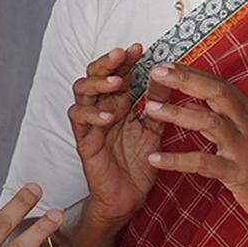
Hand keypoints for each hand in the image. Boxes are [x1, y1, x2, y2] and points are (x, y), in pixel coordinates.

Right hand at [68, 45, 164, 228]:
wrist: (127, 199)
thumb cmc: (139, 164)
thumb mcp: (154, 129)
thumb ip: (158, 104)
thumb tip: (167, 75)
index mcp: (118, 103)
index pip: (117, 73)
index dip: (126, 59)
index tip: (140, 47)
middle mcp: (101, 108)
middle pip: (93, 75)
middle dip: (107, 63)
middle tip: (121, 54)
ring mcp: (90, 123)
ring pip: (81, 91)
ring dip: (98, 84)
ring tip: (117, 83)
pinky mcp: (83, 140)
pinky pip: (79, 120)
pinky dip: (92, 114)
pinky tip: (109, 116)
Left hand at [143, 64, 247, 235]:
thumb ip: (231, 120)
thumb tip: (201, 104)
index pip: (220, 85)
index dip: (193, 73)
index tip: (167, 64)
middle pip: (217, 93)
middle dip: (185, 80)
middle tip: (157, 72)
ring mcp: (245, 149)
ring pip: (209, 122)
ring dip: (177, 113)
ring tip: (150, 109)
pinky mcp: (240, 174)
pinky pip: (203, 163)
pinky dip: (177, 160)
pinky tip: (155, 159)